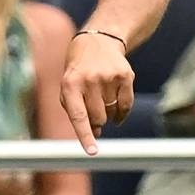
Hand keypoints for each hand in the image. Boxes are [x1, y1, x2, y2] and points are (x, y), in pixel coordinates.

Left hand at [60, 31, 133, 154]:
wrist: (98, 41)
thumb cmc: (78, 70)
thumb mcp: (67, 84)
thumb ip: (76, 110)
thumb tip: (95, 134)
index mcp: (70, 83)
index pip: (78, 115)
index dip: (85, 135)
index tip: (92, 152)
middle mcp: (89, 80)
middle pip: (98, 118)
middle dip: (96, 121)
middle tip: (92, 109)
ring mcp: (108, 77)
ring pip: (112, 113)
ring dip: (108, 113)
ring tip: (101, 96)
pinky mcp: (126, 76)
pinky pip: (126, 106)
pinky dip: (121, 112)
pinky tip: (115, 104)